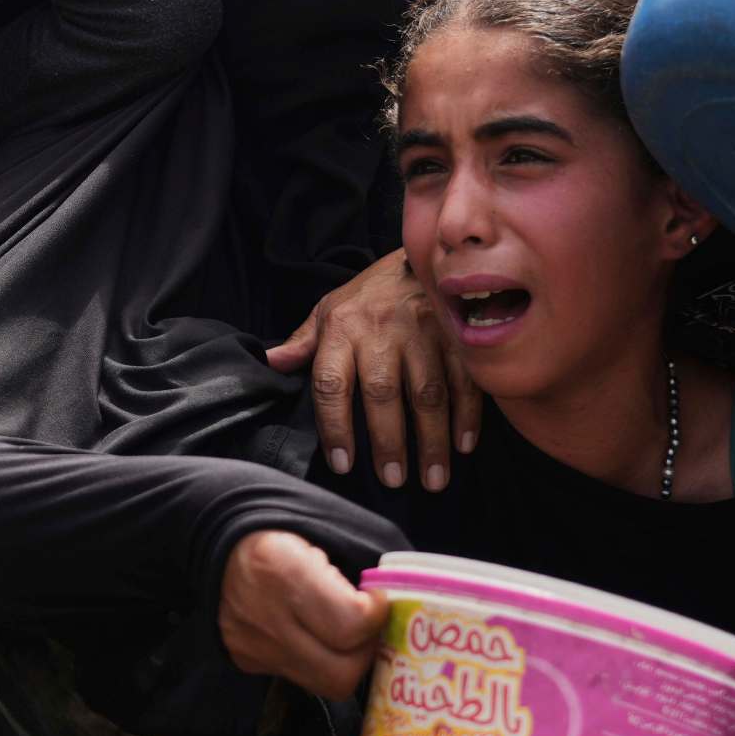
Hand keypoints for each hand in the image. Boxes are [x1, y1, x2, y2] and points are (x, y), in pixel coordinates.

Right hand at [219, 531, 387, 699]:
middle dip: (366, 653)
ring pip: (322, 683)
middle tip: (368, 626)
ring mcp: (252, 647)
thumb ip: (357, 560)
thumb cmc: (277, 531)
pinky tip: (309, 631)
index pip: (352, 623)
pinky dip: (315, 658)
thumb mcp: (317, 531)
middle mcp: (266, 618)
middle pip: (341, 673)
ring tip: (343, 631)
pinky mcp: (245, 660)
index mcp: (284, 571)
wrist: (214, 542)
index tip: (377, 599)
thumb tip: (402, 595)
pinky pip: (298, 674)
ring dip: (343, 661)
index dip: (376, 615)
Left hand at [266, 252, 476, 490]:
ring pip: (427, 393)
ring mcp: (423, 331)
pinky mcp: (457, 334)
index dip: (335, 426)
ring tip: (434, 479)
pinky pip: (464, 380)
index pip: (330, 383)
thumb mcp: (328, 310)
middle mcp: (380, 331)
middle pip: (381, 394)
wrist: (423, 254)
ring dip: (432, 440)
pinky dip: (467, 415)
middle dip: (388, 442)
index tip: (343, 465)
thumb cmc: (368, 296)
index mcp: (341, 328)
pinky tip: (464, 446)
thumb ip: (302, 343)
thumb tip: (268, 362)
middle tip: (393, 481)